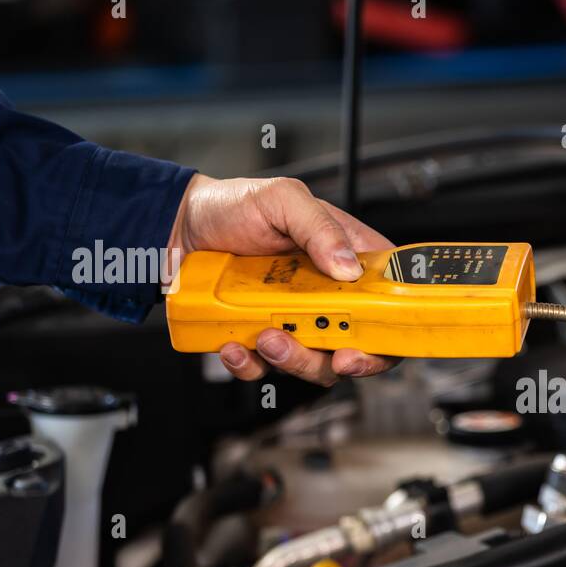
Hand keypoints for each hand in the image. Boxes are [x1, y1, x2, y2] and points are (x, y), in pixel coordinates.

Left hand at [167, 174, 397, 385]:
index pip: (389, 301)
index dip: (390, 331)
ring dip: (294, 361)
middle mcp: (326, 297)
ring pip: (314, 364)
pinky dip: (250, 365)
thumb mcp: (282, 199)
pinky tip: (234, 346)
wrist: (175, 227)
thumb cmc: (231, 205)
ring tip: (266, 337)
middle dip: (344, 360)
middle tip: (331, 356)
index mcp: (346, 260)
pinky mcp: (259, 338)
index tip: (371, 343)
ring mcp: (293, 321)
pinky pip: (264, 368)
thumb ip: (320, 228)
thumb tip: (348, 268)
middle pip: (357, 345)